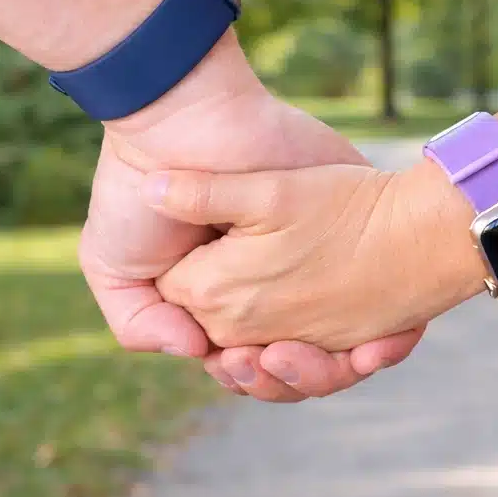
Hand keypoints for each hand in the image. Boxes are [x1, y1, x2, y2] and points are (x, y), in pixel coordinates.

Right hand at [78, 39, 424, 401]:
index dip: (251, 377)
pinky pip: (386, 315)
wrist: (176, 119)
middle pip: (296, 366)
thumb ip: (138, 322)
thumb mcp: (112, 264)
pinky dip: (386, 344)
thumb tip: (195, 352)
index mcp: (220, 303)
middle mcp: (271, 292)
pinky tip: (373, 345)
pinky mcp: (353, 237)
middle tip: (275, 357)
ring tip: (303, 348)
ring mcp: (315, 268)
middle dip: (292, 378)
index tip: (240, 363)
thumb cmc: (137, 192)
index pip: (248, 366)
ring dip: (331, 368)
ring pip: (340, 352)